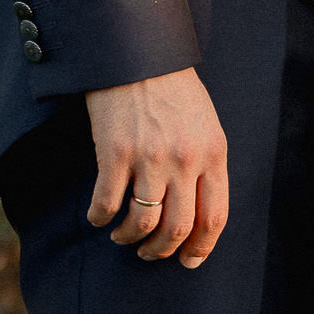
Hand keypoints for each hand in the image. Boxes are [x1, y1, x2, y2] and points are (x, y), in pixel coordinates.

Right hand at [85, 66, 228, 267]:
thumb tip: (198, 212)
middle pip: (178, 228)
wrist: (138, 53)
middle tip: (149, 252)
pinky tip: (99, 216)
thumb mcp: (205, 123)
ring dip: (130, 238)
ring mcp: (150, 158)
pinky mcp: (115, 154)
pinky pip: (107, 205)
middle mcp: (185, 160)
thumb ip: (206, 163)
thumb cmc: (172, 89)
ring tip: (123, 236)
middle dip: (161, 250)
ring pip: (142, 223)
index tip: (188, 260)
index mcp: (213, 153)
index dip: (201, 247)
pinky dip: (101, 218)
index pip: (214, 217)